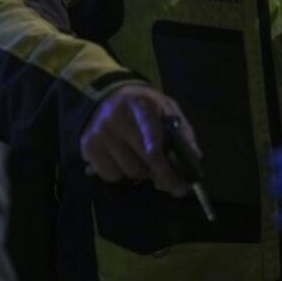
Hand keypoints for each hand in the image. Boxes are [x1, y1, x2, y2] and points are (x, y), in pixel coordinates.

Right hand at [80, 84, 197, 196]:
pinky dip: (122, 175)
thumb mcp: (165, 107)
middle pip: (143, 157)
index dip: (155, 145)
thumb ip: (181, 129)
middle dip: (163, 173)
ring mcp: (100, 134)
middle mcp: (117, 118)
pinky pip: (110, 176)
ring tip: (144, 162)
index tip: (164, 166)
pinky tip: (124, 162)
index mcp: (140, 104)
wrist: (107, 97)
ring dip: (142, 174)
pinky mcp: (87, 148)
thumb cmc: (143, 106)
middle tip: (174, 183)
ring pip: (128, 171)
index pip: (148, 125)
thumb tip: (194, 156)